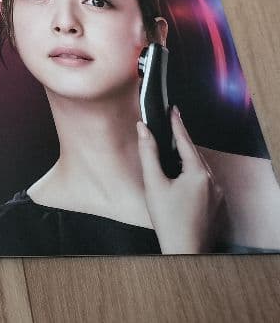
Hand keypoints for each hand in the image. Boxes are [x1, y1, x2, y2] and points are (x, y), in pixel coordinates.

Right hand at [136, 106, 224, 253]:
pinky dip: (194, 174)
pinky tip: (183, 178)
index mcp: (198, 172)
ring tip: (174, 152)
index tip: (173, 109)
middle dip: (182, 141)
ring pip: (202, 168)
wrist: (185, 250)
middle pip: (195, 154)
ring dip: (188, 158)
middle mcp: (213, 181)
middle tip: (171, 127)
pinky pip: (206, 182)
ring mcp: (217, 194)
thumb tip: (143, 129)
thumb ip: (148, 153)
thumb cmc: (168, 219)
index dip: (177, 124)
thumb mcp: (153, 183)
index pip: (185, 141)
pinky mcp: (217, 205)